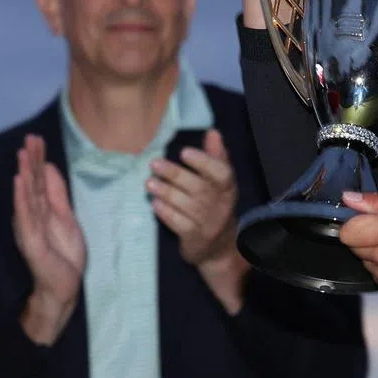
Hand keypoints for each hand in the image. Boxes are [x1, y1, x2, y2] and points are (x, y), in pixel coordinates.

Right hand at [13, 135, 85, 343]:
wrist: (64, 286)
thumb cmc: (63, 253)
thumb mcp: (65, 216)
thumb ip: (57, 193)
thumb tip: (49, 167)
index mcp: (41, 209)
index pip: (39, 180)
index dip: (39, 159)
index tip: (37, 138)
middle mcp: (32, 216)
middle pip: (32, 183)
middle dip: (31, 160)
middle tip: (30, 137)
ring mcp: (30, 228)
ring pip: (27, 196)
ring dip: (25, 174)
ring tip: (23, 154)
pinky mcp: (32, 241)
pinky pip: (26, 216)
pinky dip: (22, 198)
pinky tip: (20, 182)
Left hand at [147, 129, 240, 267]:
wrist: (219, 247)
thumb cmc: (216, 205)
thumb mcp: (221, 182)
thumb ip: (216, 156)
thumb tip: (212, 131)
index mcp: (228, 188)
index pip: (221, 173)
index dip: (203, 162)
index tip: (184, 152)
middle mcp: (220, 205)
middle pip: (198, 187)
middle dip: (175, 174)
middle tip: (154, 163)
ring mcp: (207, 223)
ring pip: (184, 204)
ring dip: (165, 192)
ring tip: (149, 182)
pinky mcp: (193, 237)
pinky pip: (178, 223)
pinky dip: (165, 212)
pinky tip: (155, 203)